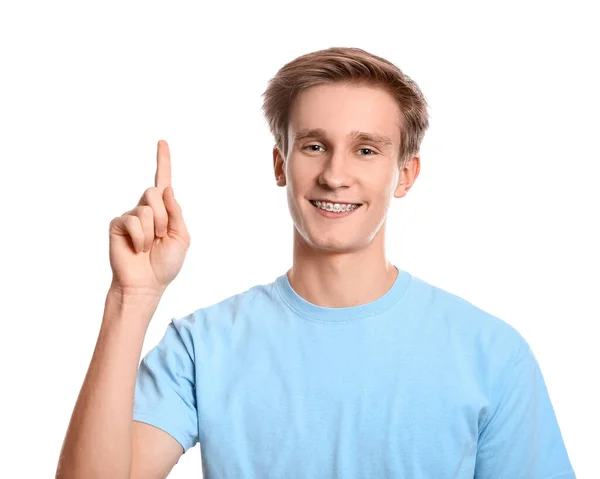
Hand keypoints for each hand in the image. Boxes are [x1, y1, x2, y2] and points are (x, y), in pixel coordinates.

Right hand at [108, 140, 190, 297]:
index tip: (162, 141)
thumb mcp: (181, 237)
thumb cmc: (165, 263)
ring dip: (153, 230)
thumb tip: (166, 187)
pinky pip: (133, 221)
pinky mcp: (118, 224)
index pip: (163, 182)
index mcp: (164, 211)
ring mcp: (131, 215)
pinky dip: (140, 237)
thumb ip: (176, 212)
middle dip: (164, 217)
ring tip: (149, 245)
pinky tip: (137, 248)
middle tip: (160, 236)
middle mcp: (146, 208)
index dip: (163, 161)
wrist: (147, 283)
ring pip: (147, 208)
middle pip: (155, 192)